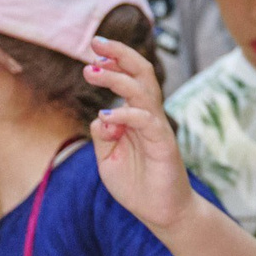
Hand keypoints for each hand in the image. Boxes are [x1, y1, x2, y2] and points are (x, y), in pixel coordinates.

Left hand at [85, 35, 195, 231]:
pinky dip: (125, 115)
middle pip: (142, 73)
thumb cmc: (137, 185)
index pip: (129, 78)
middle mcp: (149, 116)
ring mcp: (158, 128)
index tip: (93, 49)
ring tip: (91, 71)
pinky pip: (146, 121)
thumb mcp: (107, 159)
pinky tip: (106, 118)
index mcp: (136, 116)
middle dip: (120, 54)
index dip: (114, 60)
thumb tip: (100, 117)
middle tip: (95, 42)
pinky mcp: (164, 144)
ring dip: (117, 78)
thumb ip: (102, 136)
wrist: (162, 212)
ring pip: (144, 91)